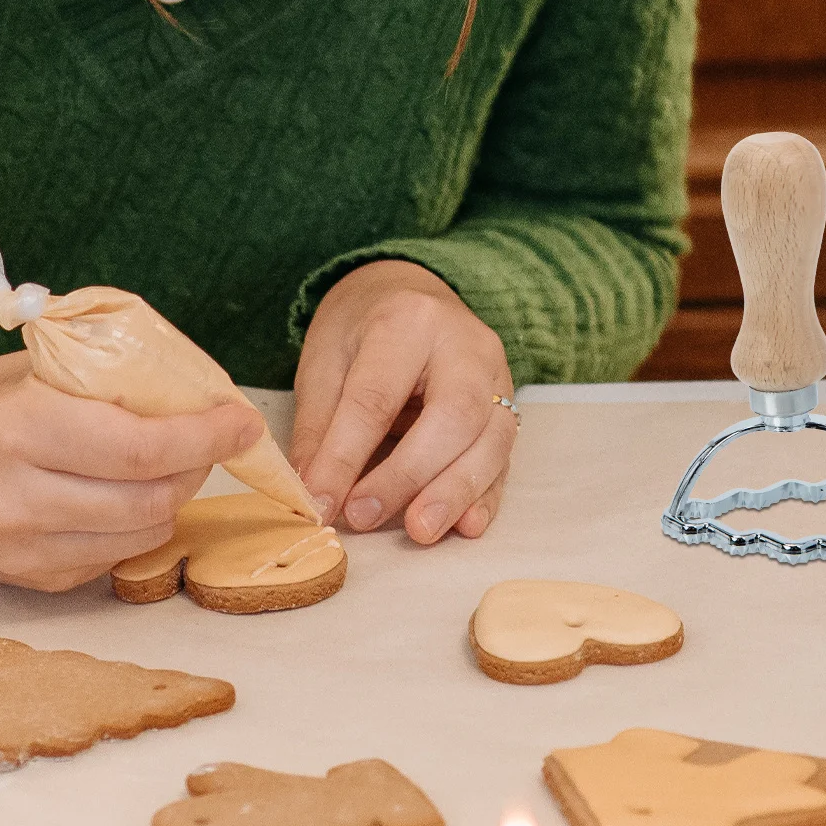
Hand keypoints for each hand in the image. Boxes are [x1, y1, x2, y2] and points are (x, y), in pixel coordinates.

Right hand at [0, 352, 262, 592]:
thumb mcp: (37, 372)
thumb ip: (110, 379)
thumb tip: (198, 388)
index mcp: (23, 429)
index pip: (140, 448)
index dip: (204, 437)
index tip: (241, 422)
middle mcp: (18, 496)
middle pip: (151, 497)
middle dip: (198, 468)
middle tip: (210, 442)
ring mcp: (23, 547)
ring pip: (143, 534)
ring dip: (176, 499)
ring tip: (173, 468)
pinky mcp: (31, 578)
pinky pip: (116, 558)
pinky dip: (141, 528)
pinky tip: (130, 499)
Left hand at [290, 260, 516, 543]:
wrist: (411, 294)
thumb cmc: (363, 330)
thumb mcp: (325, 363)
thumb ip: (321, 427)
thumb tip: (313, 495)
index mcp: (407, 321)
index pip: (377, 397)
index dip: (346, 456)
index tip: (320, 504)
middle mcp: (465, 345)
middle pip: (452, 416)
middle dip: (410, 475)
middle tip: (366, 518)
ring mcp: (497, 375)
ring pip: (491, 440)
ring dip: (456, 492)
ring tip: (420, 532)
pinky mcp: (511, 406)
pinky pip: (505, 457)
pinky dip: (486, 496)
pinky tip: (466, 526)